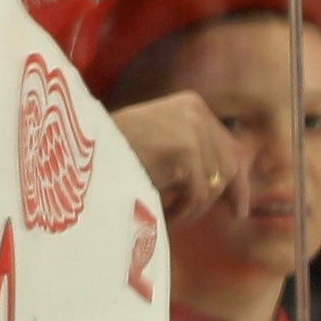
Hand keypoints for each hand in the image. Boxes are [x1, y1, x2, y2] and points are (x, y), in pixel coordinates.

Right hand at [113, 92, 248, 224]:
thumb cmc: (112, 155)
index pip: (230, 144)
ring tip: (170, 213)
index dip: (238, 178)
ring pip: (215, 184)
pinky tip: (163, 213)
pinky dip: (182, 212)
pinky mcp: (184, 151)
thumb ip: (190, 153)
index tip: (238, 208)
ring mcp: (191, 129)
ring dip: (195, 207)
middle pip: (230, 163)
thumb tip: (228, 182)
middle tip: (230, 215)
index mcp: (190, 105)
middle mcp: (195, 111)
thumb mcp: (158, 143)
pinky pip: (197, 195)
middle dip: (226, 194)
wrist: (82, 154)